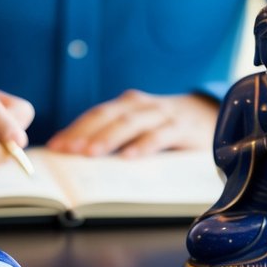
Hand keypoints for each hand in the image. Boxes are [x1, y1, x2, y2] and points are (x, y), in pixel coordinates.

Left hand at [47, 90, 216, 157]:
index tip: (55, 147)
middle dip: (86, 133)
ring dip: (109, 138)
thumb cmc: (166, 126)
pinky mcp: (183, 128)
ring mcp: (163, 114)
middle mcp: (142, 105)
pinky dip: (144, 145)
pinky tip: (130, 157)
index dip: (74, 129)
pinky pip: (160, 135)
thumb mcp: (141, 127)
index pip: (96, 115)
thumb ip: (117, 138)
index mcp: (127, 105)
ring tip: (91, 154)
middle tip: (68, 151)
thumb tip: (79, 161)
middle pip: (109, 116)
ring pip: (131, 123)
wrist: (211, 115)